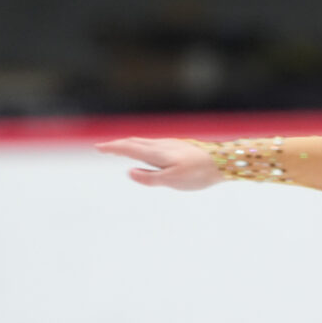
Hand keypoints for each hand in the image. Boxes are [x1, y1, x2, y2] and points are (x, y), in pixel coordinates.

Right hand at [95, 137, 222, 189]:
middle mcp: (162, 145)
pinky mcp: (179, 146)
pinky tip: (148, 151)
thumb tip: (129, 172)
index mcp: (157, 153)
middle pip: (135, 142)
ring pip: (145, 141)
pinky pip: (154, 143)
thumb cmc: (198, 174)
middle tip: (104, 147)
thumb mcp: (172, 181)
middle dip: (118, 144)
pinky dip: (143, 145)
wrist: (223, 161)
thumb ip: (150, 178)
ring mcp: (171, 144)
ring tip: (121, 148)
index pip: (129, 149)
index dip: (113, 148)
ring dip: (130, 144)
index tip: (98, 147)